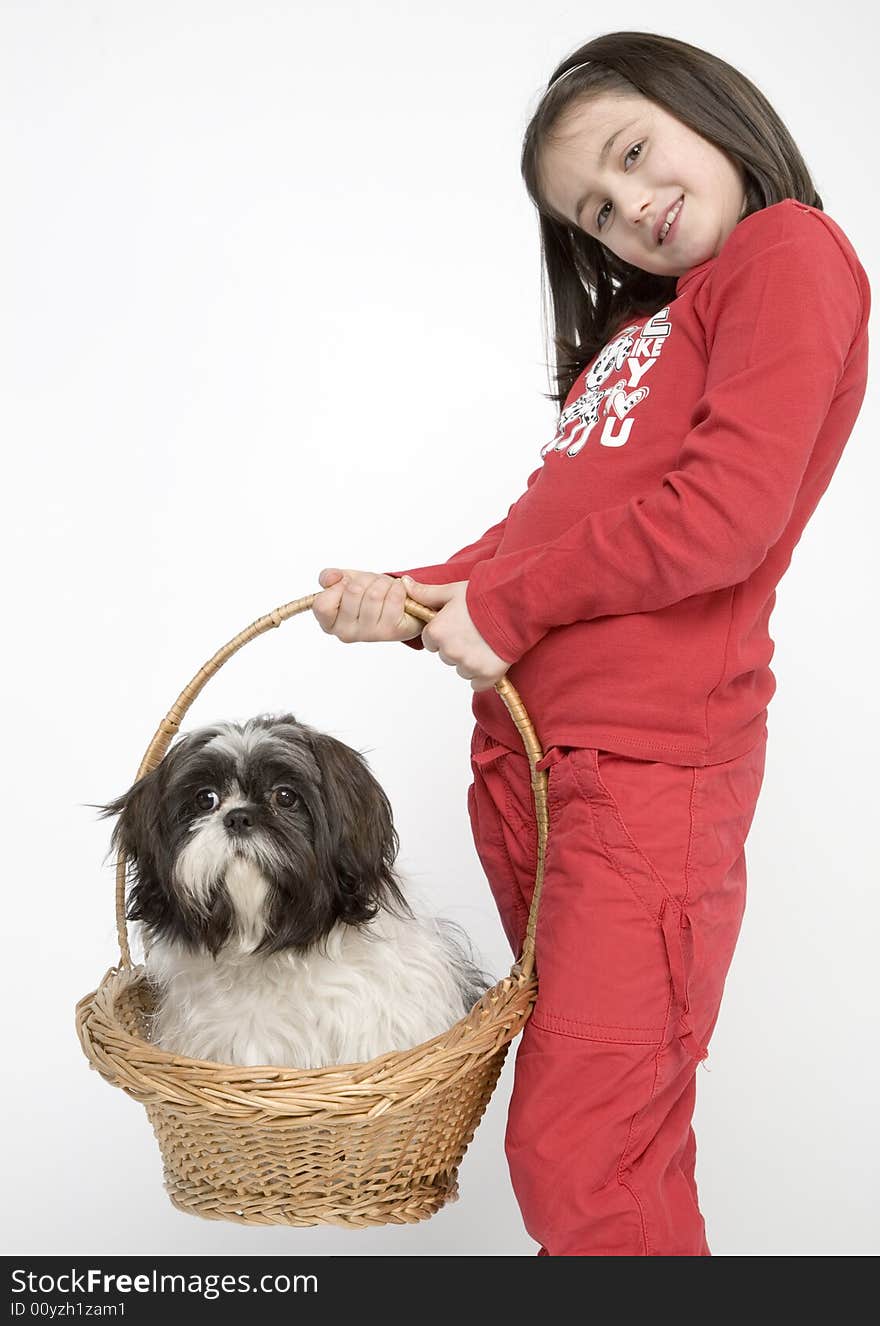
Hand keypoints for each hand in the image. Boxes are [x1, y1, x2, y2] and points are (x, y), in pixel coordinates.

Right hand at [312, 568, 423, 642]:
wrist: (398, 610)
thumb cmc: (367, 596)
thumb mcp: (344, 582)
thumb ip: (329, 577)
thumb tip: (334, 577)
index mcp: (329, 623)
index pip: (323, 605)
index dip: (337, 586)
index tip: (347, 584)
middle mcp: (347, 633)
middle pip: (353, 591)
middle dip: (366, 579)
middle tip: (372, 584)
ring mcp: (369, 635)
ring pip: (374, 594)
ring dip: (383, 582)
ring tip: (385, 588)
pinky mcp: (391, 631)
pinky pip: (393, 597)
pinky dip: (397, 587)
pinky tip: (397, 592)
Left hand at [401, 577, 511, 692]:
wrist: (516, 605)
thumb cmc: (484, 596)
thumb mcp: (451, 591)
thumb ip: (426, 593)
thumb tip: (403, 584)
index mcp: (437, 632)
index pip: (430, 641)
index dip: (444, 632)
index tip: (458, 624)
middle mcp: (449, 651)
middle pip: (446, 656)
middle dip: (457, 646)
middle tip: (474, 631)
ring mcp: (468, 665)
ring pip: (461, 669)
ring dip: (470, 660)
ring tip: (486, 641)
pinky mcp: (487, 675)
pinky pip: (477, 683)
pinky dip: (483, 674)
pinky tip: (491, 656)